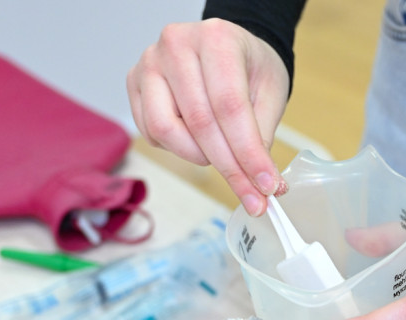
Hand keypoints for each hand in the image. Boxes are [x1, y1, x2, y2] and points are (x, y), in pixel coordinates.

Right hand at [127, 19, 289, 215]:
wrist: (227, 47)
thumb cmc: (248, 66)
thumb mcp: (270, 92)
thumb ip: (262, 136)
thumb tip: (263, 183)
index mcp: (217, 38)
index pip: (230, 107)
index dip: (248, 153)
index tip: (266, 186)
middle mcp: (176, 45)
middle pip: (199, 123)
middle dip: (230, 168)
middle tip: (253, 196)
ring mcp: (149, 63)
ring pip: (166, 130)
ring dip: (199, 157)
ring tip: (223, 156)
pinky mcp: (134, 83)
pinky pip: (151, 132)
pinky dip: (178, 148)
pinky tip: (198, 142)